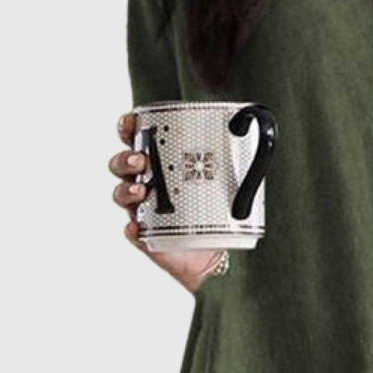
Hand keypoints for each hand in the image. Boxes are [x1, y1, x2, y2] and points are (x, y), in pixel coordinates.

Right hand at [109, 111, 230, 294]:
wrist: (213, 252)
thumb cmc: (215, 211)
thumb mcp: (228, 181)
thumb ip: (236, 156)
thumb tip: (250, 127)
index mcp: (161, 164)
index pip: (138, 140)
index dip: (129, 128)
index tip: (132, 121)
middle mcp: (147, 184)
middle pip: (122, 165)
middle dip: (126, 159)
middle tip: (141, 160)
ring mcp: (143, 210)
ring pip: (121, 195)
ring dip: (126, 189)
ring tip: (140, 190)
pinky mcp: (146, 237)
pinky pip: (132, 232)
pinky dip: (133, 230)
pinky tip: (137, 228)